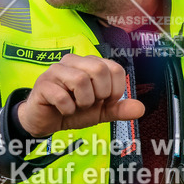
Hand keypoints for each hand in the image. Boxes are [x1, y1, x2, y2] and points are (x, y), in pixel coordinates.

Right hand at [16, 54, 144, 137]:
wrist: (45, 121)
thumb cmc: (73, 110)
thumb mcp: (100, 112)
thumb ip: (119, 109)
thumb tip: (140, 109)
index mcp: (90, 63)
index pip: (115, 68)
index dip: (115, 90)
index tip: (104, 101)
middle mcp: (74, 61)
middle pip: (99, 69)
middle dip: (99, 94)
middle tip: (89, 103)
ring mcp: (56, 70)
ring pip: (80, 80)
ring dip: (82, 102)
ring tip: (75, 106)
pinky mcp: (43, 83)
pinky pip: (62, 96)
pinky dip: (67, 109)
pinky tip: (62, 109)